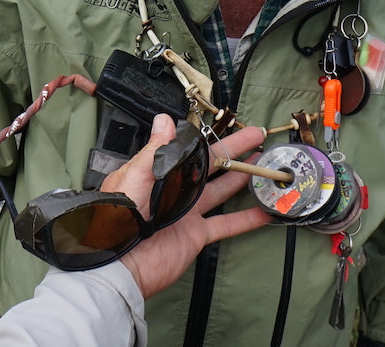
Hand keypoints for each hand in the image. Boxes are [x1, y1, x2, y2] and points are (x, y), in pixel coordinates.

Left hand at [100, 114, 270, 298]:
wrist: (121, 264)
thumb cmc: (120, 218)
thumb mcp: (135, 176)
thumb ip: (156, 150)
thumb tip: (165, 120)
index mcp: (159, 172)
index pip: (190, 149)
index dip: (211, 138)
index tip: (229, 126)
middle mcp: (175, 190)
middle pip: (211, 166)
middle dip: (234, 151)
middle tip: (257, 136)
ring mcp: (187, 212)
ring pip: (222, 191)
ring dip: (242, 179)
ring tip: (264, 167)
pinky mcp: (196, 235)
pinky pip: (226, 225)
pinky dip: (245, 220)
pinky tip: (264, 212)